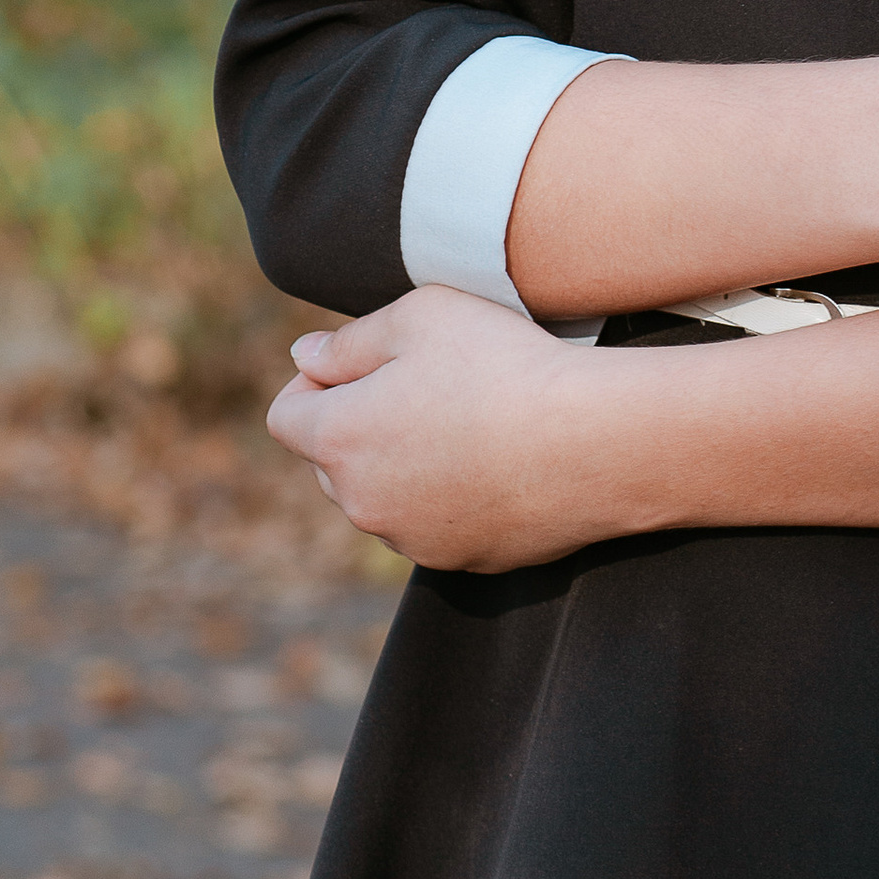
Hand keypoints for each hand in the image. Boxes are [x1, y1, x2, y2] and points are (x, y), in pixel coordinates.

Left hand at [268, 288, 634, 573]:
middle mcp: (361, 502)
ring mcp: (410, 539)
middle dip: (360, 426)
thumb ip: (349, 340)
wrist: (593, 441)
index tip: (364, 363)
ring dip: (404, 465)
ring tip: (469, 422)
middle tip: (424, 386)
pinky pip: (434, 524)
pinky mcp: (460, 562)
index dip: (315, 383)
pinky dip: (450, 497)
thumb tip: (305, 357)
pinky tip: (497, 461)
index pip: (286, 416)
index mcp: (340, 438)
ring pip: (384, 496)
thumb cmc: (503, 365)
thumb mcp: (420, 316)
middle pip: (331, 462)